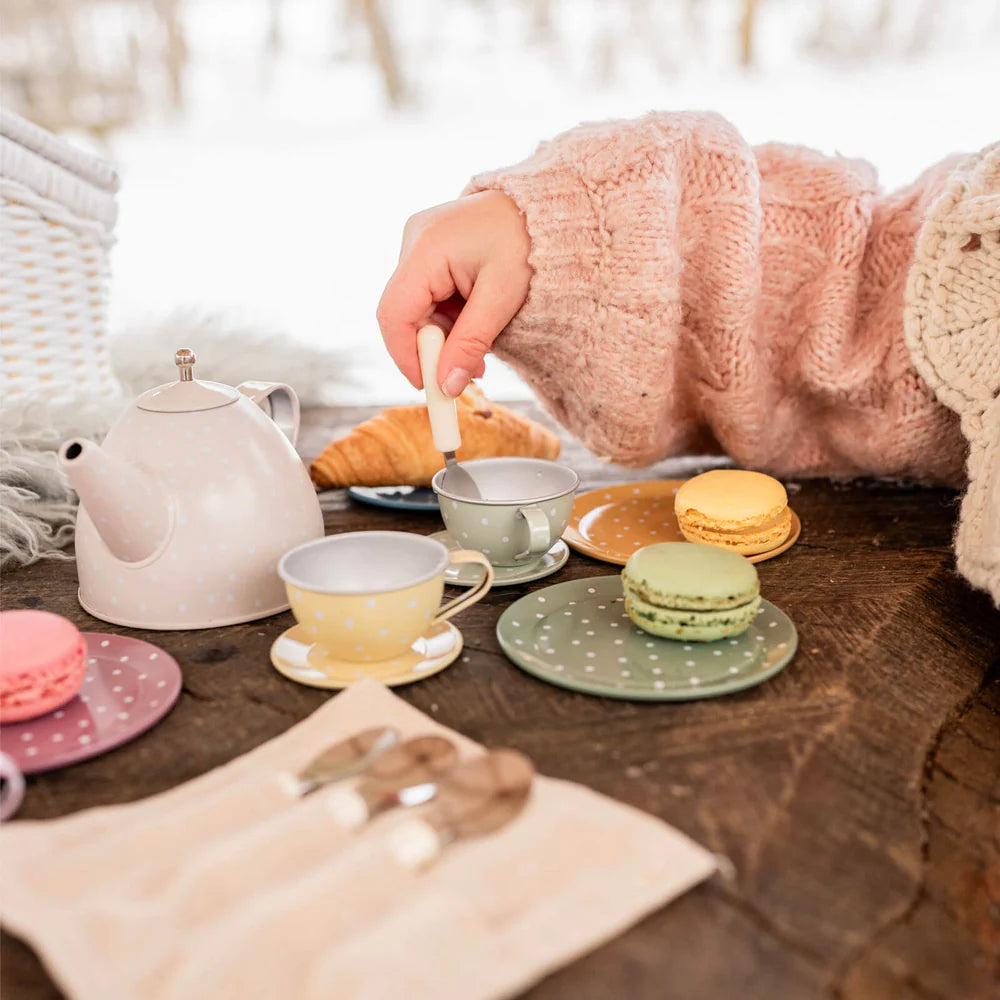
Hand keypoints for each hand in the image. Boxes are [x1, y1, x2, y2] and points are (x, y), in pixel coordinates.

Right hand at [376, 190, 531, 396]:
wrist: (547, 208)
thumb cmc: (529, 242)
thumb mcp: (502, 298)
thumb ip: (470, 344)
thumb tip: (446, 386)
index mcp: (425, 247)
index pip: (394, 314)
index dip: (406, 357)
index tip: (429, 386)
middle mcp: (414, 241)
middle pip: (405, 314)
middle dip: (433, 349)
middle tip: (465, 373)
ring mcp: (420, 243)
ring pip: (418, 308)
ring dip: (445, 336)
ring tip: (481, 349)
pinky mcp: (431, 250)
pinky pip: (430, 295)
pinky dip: (450, 318)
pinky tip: (476, 325)